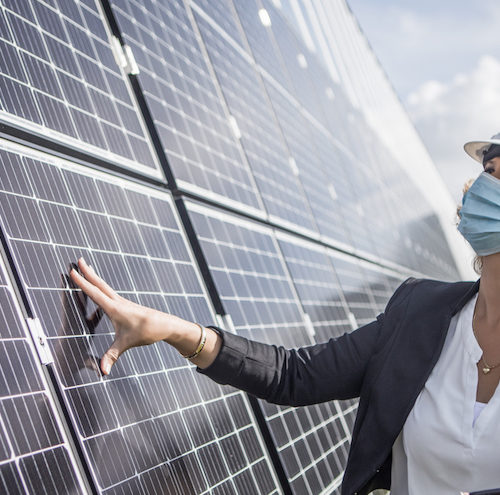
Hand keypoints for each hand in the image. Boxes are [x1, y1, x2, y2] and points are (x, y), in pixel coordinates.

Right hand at [69, 257, 179, 374]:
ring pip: (105, 287)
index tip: (73, 271)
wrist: (165, 324)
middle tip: (78, 259)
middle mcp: (118, 302)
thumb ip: (112, 356)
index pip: (95, 293)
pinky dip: (102, 286)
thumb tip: (103, 371)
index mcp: (115, 308)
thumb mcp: (127, 344)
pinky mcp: (126, 305)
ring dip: (95, 277)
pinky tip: (101, 287)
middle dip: (88, 272)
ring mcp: (123, 302)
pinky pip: (110, 293)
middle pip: (100, 284)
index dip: (82, 283)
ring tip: (87, 268)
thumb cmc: (147, 332)